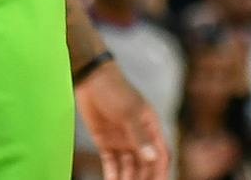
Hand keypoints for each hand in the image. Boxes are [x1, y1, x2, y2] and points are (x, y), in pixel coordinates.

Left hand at [75, 61, 169, 179]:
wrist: (90, 80)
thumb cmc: (115, 90)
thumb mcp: (129, 113)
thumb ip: (140, 137)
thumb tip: (152, 158)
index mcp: (150, 127)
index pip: (160, 154)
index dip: (161, 171)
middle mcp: (138, 137)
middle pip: (144, 165)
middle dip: (143, 179)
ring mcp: (122, 140)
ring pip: (128, 167)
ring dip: (128, 179)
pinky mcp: (105, 142)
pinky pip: (111, 163)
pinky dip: (112, 175)